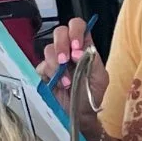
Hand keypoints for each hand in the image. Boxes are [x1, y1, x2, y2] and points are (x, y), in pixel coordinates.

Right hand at [36, 18, 109, 135]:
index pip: (77, 26)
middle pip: (59, 32)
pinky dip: (50, 75)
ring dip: (57, 65)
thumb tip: (79, 50)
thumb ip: (92, 59)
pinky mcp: (44, 72)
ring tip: (66, 81)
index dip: (75, 32)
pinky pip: (41, 66)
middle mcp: (68, 50)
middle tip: (66, 61)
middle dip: (62, 46)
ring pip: (48, 49)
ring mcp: (55, 60)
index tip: (76, 47)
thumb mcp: (100, 77)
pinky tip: (59, 85)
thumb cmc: (91, 94)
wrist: (80, 114)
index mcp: (83, 47)